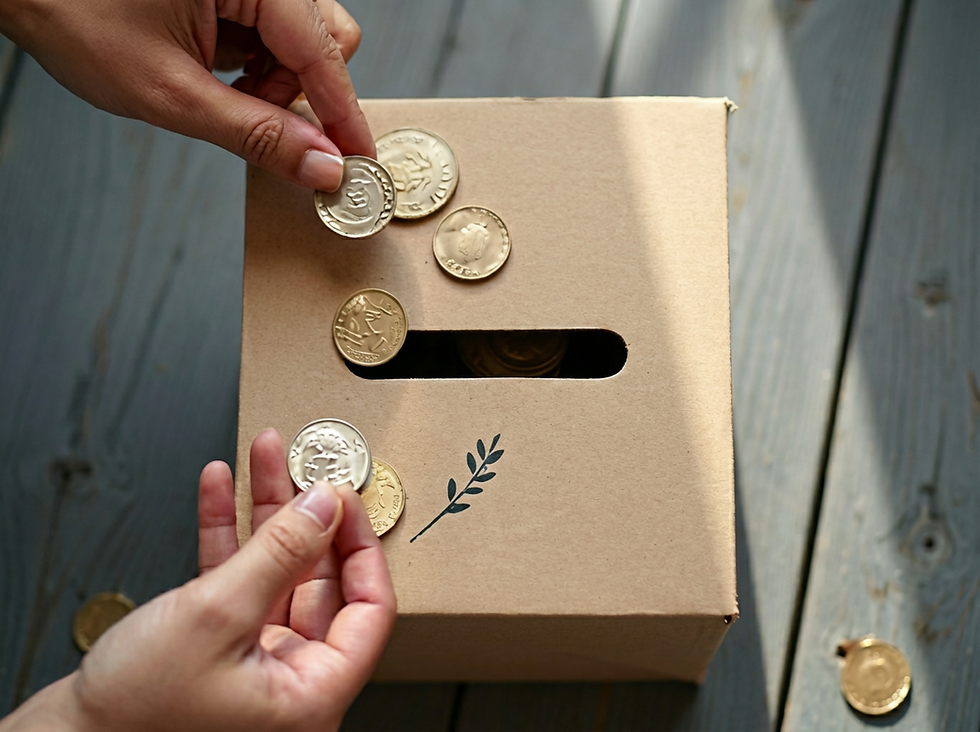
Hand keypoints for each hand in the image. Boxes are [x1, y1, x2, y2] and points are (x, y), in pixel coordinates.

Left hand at [0, 0, 373, 190]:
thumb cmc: (74, 12)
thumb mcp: (172, 92)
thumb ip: (257, 135)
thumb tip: (321, 166)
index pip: (325, 54)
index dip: (344, 116)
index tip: (359, 163)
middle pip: (327, 39)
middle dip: (300, 92)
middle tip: (256, 117)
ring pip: (303, 37)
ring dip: (276, 78)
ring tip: (219, 86)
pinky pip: (273, 28)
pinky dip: (254, 61)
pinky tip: (214, 67)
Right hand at [1, 429, 395, 730]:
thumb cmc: (134, 713)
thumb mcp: (218, 614)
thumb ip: (280, 554)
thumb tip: (325, 505)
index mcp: (312, 694)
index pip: (370, 609)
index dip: (359, 544)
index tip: (342, 496)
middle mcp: (292, 681)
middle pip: (321, 580)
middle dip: (306, 513)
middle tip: (304, 464)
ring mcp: (257, 662)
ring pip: (277, 570)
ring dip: (265, 511)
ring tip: (262, 456)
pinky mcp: (221, 647)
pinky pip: (238, 579)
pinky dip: (228, 534)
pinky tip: (220, 488)